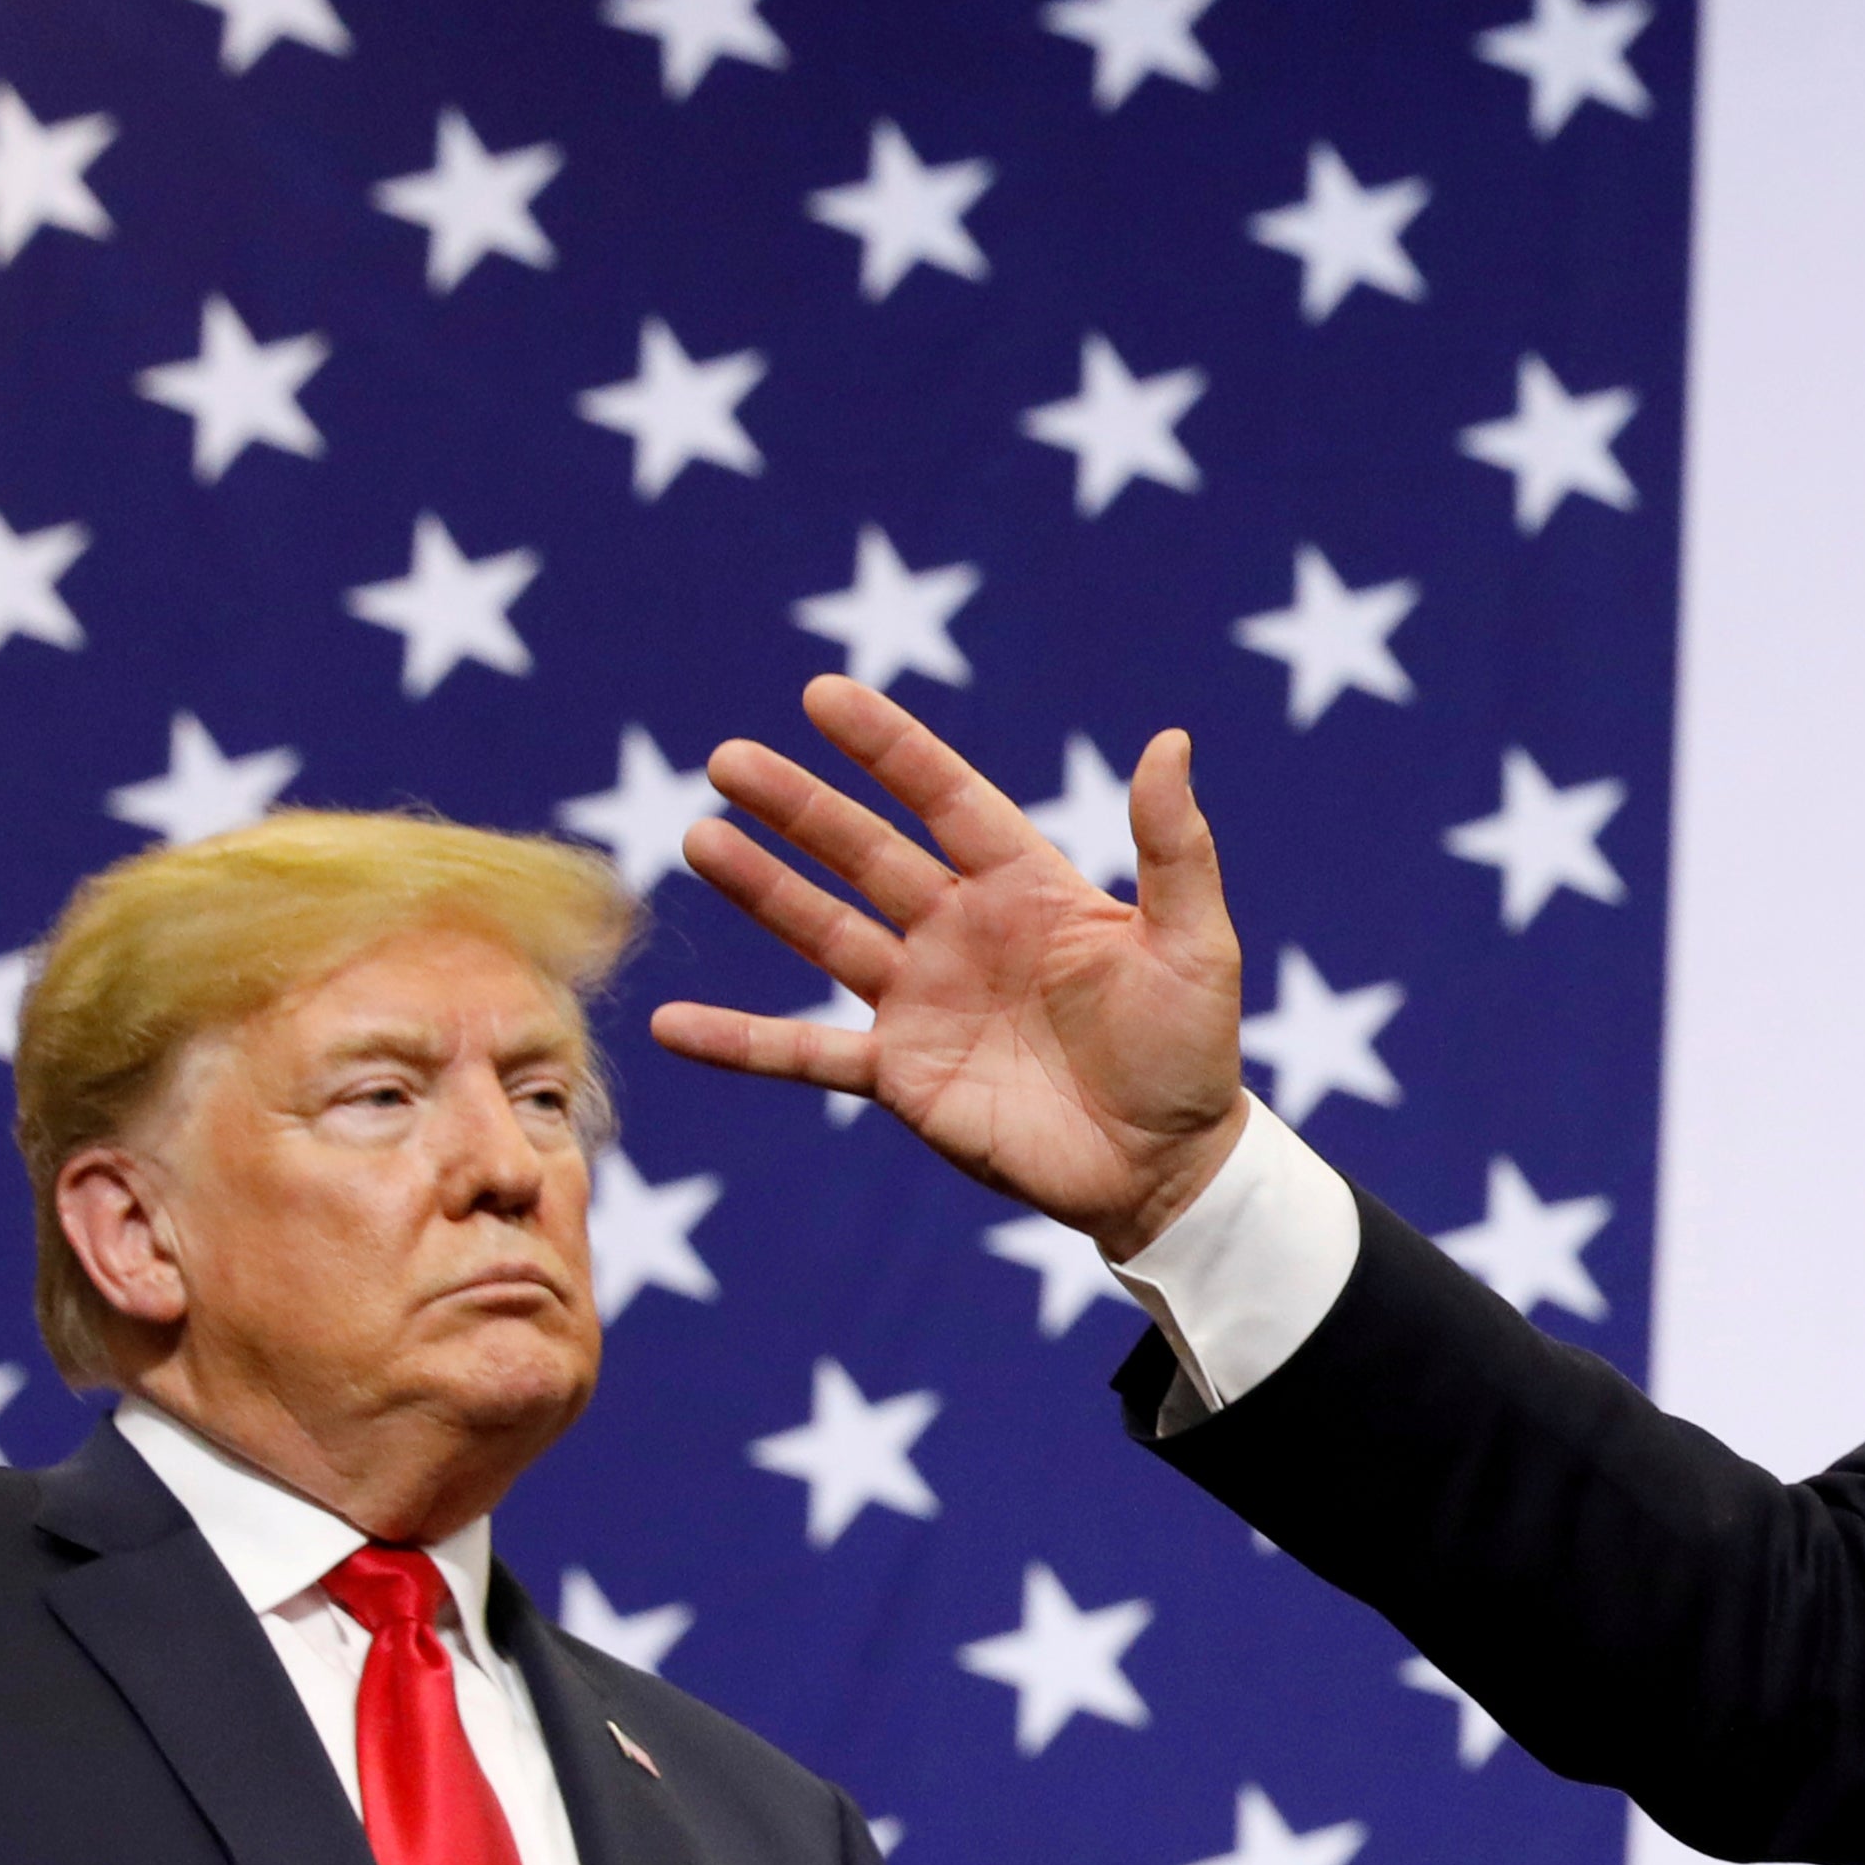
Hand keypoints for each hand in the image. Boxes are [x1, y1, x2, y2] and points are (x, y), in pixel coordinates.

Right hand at [648, 677, 1248, 1264]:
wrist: (1169, 1168)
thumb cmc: (1191, 1052)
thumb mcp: (1195, 943)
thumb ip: (1174, 847)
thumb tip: (1170, 740)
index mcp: (1028, 888)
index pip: (946, 799)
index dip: (888, 749)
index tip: (824, 696)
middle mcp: (962, 933)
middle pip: (865, 853)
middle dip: (798, 807)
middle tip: (727, 760)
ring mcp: (924, 1003)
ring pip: (824, 932)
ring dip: (762, 889)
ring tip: (699, 838)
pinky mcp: (902, 1076)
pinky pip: (805, 1053)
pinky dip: (739, 1041)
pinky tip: (669, 1023)